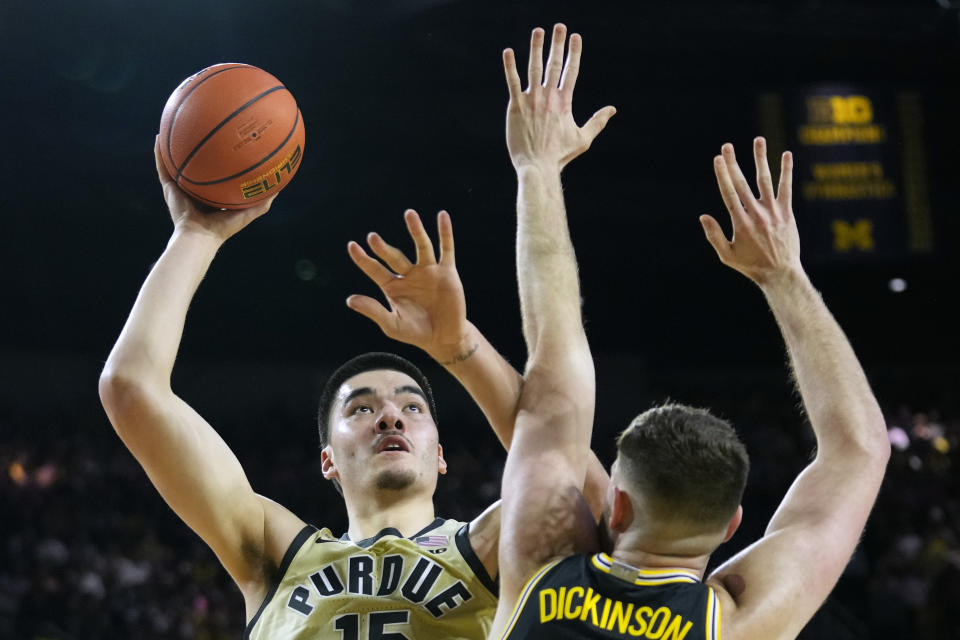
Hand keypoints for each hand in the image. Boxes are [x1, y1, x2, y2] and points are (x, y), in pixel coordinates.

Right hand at [154, 136, 273, 243]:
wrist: (200, 236)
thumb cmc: (224, 228)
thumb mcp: (248, 211)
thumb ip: (263, 200)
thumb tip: (281, 185)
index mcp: (211, 193)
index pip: (215, 172)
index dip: (218, 159)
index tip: (224, 141)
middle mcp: (194, 188)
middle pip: (196, 163)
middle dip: (197, 148)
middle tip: (200, 127)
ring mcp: (179, 187)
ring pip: (175, 162)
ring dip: (173, 145)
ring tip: (174, 125)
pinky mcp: (169, 187)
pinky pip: (162, 167)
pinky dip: (159, 152)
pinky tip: (158, 136)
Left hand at [346, 210, 472, 362]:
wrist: (445, 338)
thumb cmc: (416, 333)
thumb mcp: (392, 325)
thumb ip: (373, 311)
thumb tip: (350, 300)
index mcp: (392, 286)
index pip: (374, 268)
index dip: (363, 258)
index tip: (352, 246)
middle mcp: (409, 275)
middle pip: (394, 256)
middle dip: (383, 248)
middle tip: (372, 237)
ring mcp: (428, 271)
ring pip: (421, 246)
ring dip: (415, 230)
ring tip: (409, 214)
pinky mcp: (447, 272)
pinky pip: (446, 249)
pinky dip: (444, 232)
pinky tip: (442, 216)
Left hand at [502, 24, 615, 171]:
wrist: (538, 166)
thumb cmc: (559, 156)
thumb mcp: (583, 139)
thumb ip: (598, 121)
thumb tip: (613, 109)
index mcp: (564, 102)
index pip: (571, 71)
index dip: (574, 53)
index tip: (576, 36)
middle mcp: (548, 97)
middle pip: (554, 64)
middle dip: (557, 44)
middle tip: (560, 26)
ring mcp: (531, 100)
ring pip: (534, 68)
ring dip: (536, 48)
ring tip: (538, 31)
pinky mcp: (516, 107)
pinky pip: (512, 82)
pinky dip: (510, 66)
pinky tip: (508, 52)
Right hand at [701, 137, 802, 286]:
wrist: (780, 273)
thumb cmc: (751, 266)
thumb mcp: (727, 256)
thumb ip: (714, 236)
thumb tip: (703, 216)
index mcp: (740, 223)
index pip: (728, 193)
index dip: (722, 174)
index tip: (717, 159)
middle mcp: (756, 214)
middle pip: (742, 183)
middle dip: (733, 163)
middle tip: (727, 146)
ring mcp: (773, 212)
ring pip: (765, 180)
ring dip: (761, 159)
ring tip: (758, 140)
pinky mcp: (786, 213)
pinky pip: (786, 188)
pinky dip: (786, 171)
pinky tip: (786, 155)